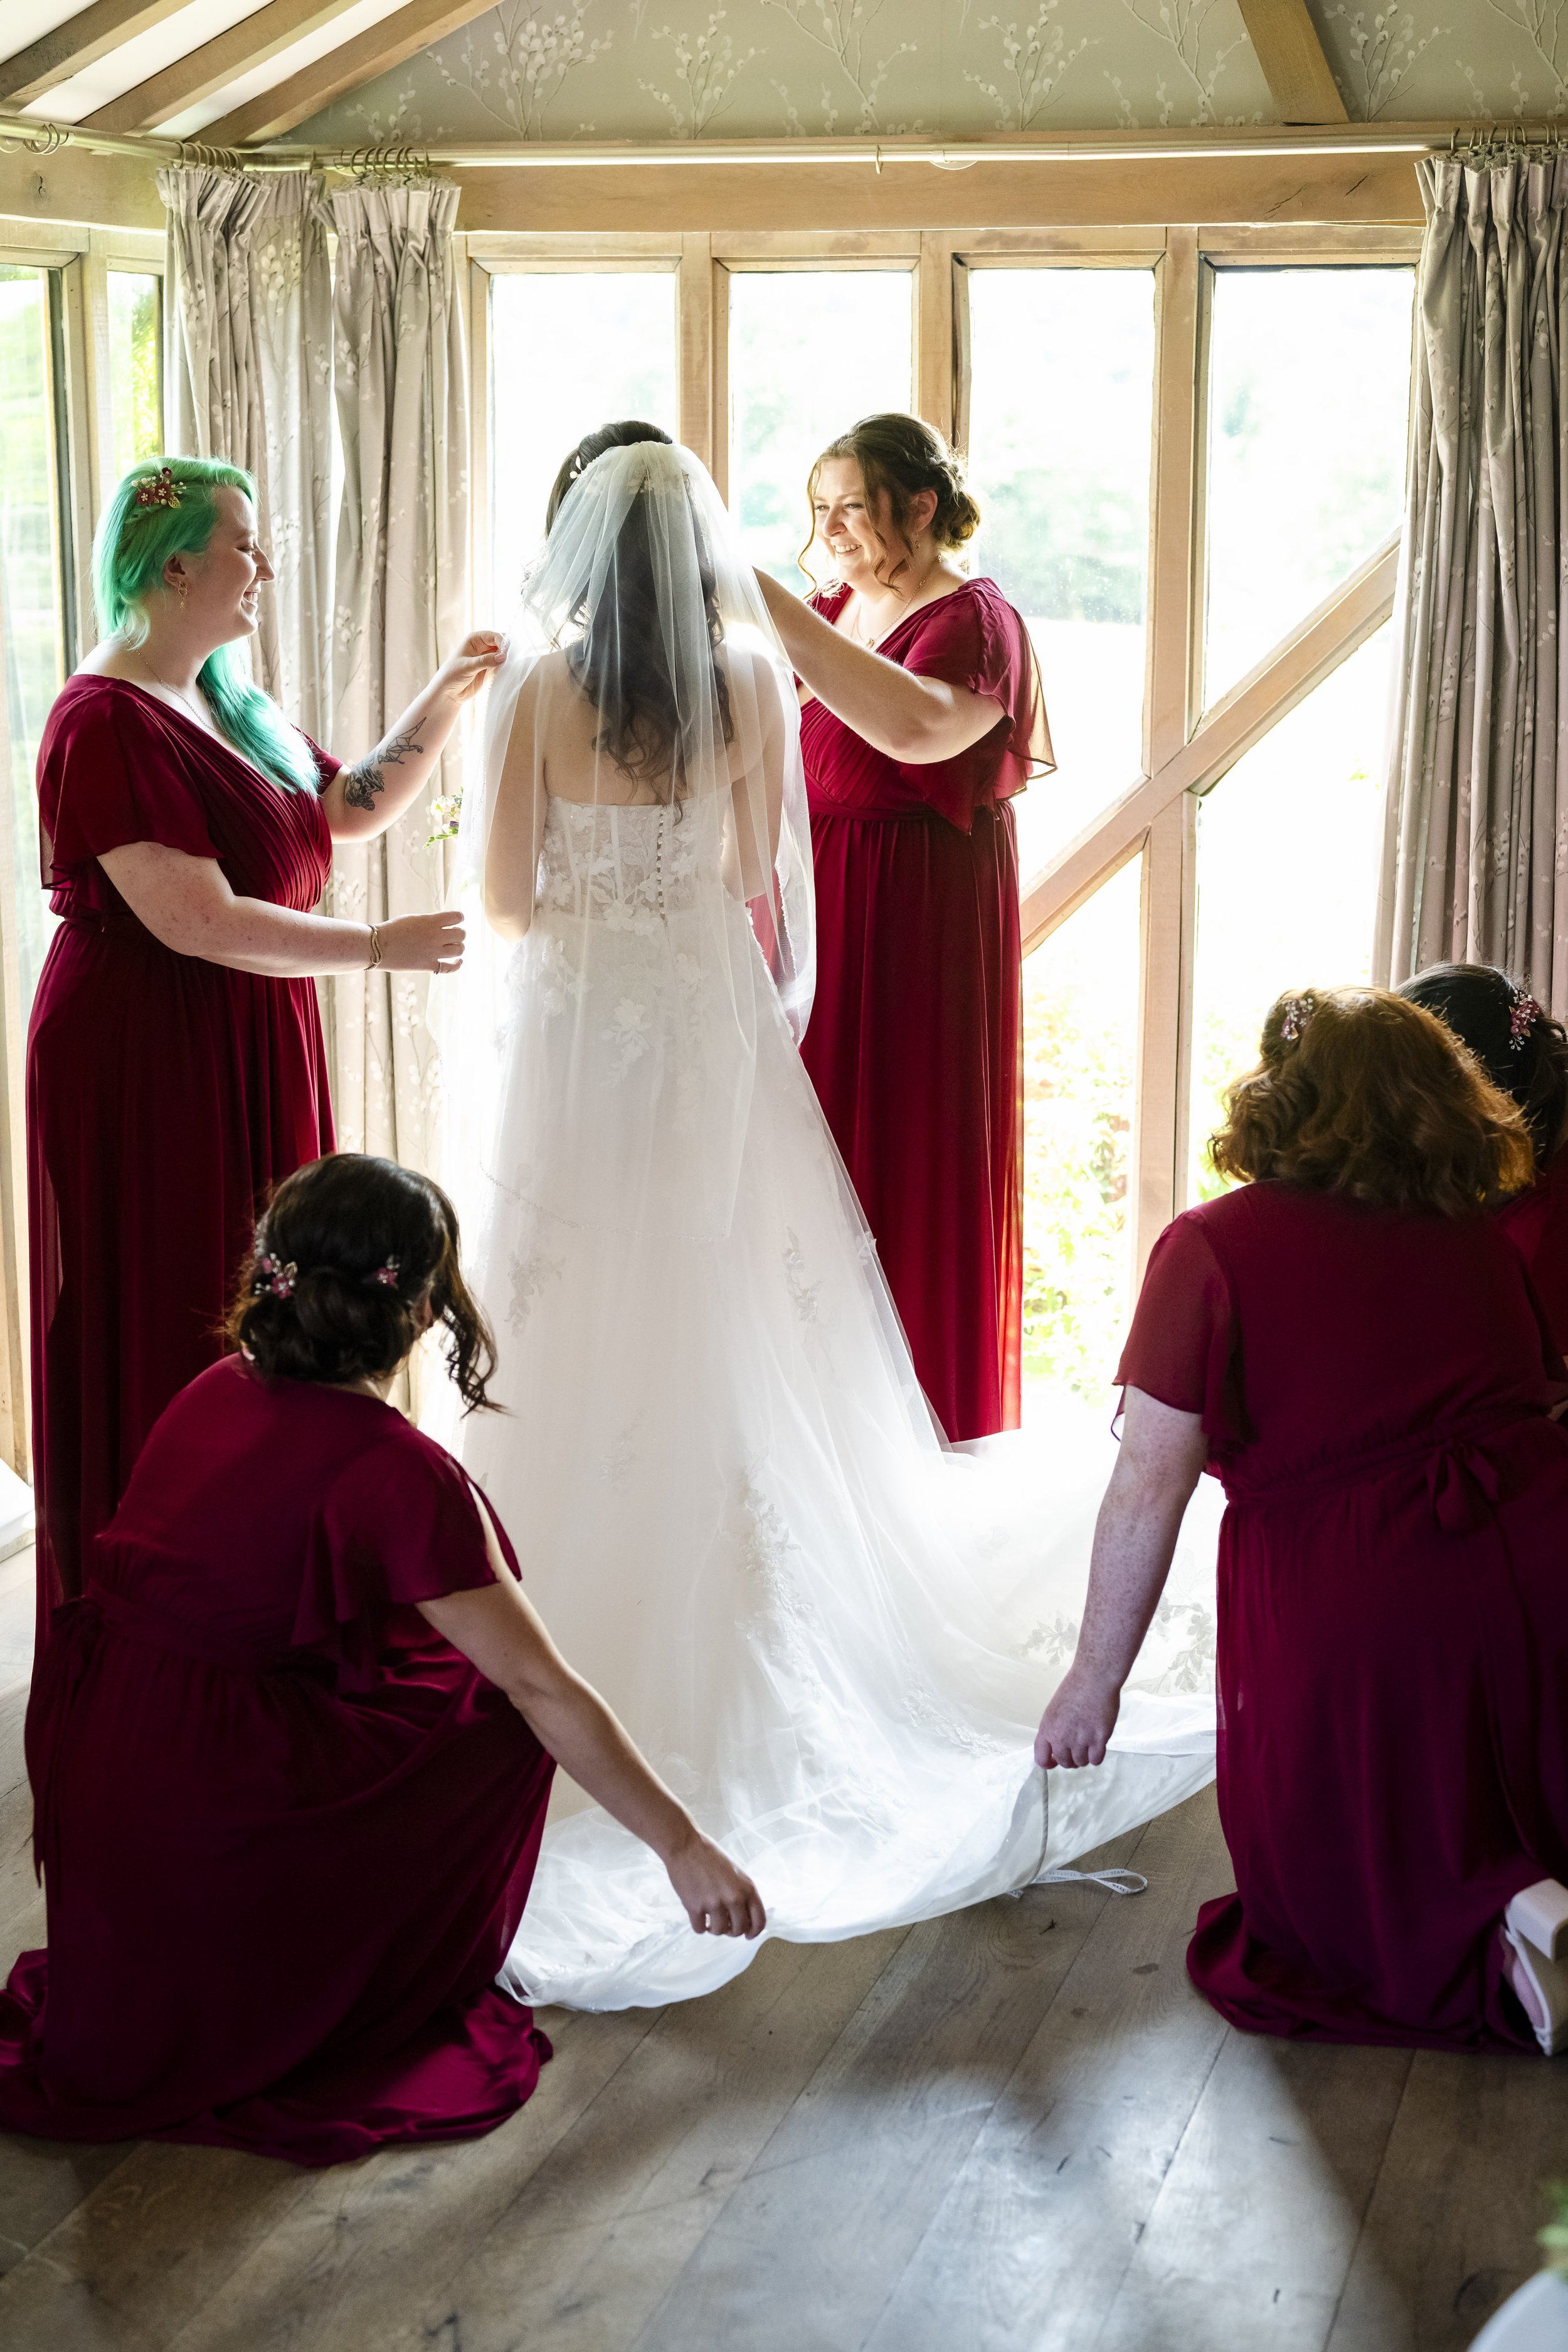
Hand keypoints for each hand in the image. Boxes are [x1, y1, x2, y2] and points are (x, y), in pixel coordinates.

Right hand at [377, 909, 465, 974]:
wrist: (378, 946)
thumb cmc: (393, 930)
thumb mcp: (413, 919)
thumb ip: (431, 921)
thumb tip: (445, 926)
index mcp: (430, 921)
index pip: (457, 917)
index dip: (459, 918)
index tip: (457, 920)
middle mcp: (435, 936)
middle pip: (461, 934)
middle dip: (459, 933)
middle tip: (452, 934)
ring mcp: (432, 952)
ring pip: (459, 950)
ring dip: (458, 947)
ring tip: (452, 946)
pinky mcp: (428, 966)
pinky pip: (450, 968)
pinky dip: (457, 965)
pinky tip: (458, 961)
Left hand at [435, 631, 507, 708]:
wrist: (449, 693)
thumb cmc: (452, 675)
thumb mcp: (468, 666)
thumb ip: (485, 661)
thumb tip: (503, 657)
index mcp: (474, 639)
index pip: (493, 636)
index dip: (501, 642)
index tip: (505, 654)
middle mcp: (481, 647)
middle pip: (500, 644)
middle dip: (506, 651)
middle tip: (509, 660)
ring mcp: (486, 658)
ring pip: (502, 655)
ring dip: (506, 660)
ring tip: (508, 667)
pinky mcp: (489, 669)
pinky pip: (501, 666)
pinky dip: (504, 668)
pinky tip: (505, 672)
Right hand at [663, 1823, 766, 1938]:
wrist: (686, 1846)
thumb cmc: (710, 1856)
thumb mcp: (736, 1873)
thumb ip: (743, 1894)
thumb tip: (744, 1918)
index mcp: (747, 1888)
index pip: (759, 1921)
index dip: (754, 1932)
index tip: (748, 1935)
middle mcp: (733, 1898)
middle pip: (738, 1930)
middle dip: (732, 1931)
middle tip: (724, 1924)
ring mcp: (714, 1904)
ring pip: (719, 1932)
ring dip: (714, 1929)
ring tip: (709, 1919)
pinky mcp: (695, 1907)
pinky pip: (700, 1929)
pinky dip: (699, 1926)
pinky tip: (698, 1915)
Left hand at [1035, 1662, 1121, 1770]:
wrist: (1094, 1678)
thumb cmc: (1075, 1689)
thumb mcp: (1054, 1710)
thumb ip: (1054, 1730)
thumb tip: (1058, 1747)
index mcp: (1047, 1729)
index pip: (1041, 1758)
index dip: (1048, 1763)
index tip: (1055, 1762)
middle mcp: (1062, 1737)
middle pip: (1064, 1763)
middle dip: (1070, 1758)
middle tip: (1077, 1748)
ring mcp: (1081, 1740)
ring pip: (1081, 1763)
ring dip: (1084, 1756)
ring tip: (1088, 1742)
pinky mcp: (1099, 1739)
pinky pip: (1096, 1760)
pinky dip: (1097, 1756)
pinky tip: (1098, 1744)